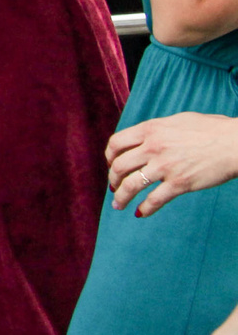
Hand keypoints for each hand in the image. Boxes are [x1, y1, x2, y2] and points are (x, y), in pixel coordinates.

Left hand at [109, 112, 237, 213]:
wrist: (235, 143)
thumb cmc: (212, 130)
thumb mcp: (176, 121)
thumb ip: (157, 130)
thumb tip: (144, 138)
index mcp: (150, 129)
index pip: (116, 143)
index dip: (109, 157)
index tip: (112, 165)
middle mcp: (153, 147)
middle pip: (119, 166)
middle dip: (113, 179)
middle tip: (114, 187)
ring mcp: (165, 166)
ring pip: (131, 185)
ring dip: (121, 197)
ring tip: (118, 205)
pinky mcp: (180, 183)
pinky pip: (154, 200)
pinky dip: (144, 209)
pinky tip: (140, 213)